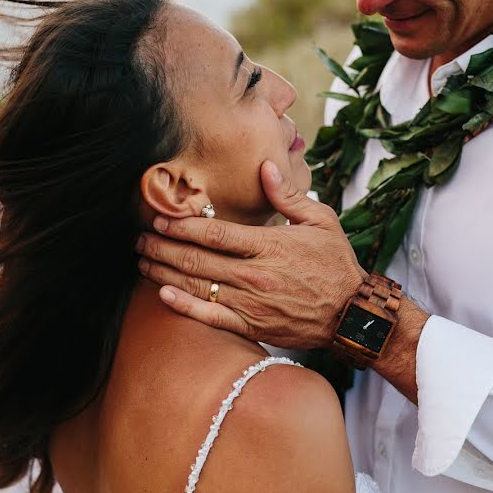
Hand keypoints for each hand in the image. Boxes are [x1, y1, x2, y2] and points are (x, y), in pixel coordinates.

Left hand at [135, 161, 364, 349]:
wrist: (352, 314)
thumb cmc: (336, 264)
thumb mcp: (320, 220)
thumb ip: (287, 195)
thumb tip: (263, 166)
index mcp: (270, 246)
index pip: (215, 234)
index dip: (182, 227)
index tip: (160, 219)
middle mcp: (256, 274)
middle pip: (198, 259)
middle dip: (164, 248)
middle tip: (141, 240)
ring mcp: (252, 303)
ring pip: (198, 286)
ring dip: (165, 273)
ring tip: (143, 263)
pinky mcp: (253, 325)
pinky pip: (212, 317)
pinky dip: (185, 307)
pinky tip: (163, 295)